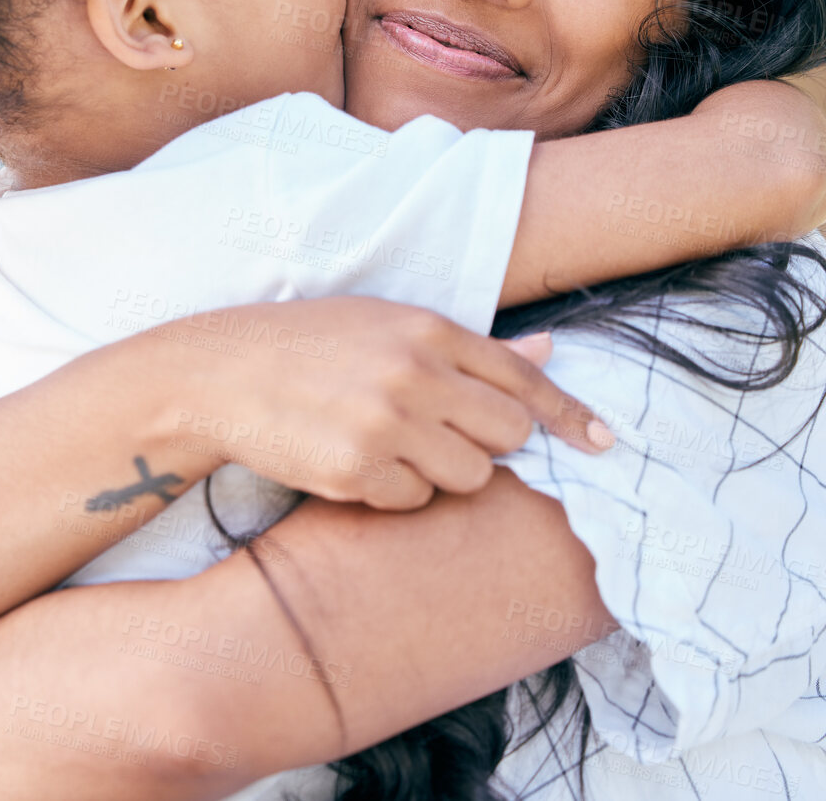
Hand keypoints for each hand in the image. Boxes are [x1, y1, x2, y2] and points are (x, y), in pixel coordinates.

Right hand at [140, 296, 611, 511]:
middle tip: (440, 433)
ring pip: (468, 477)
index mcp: (426, 328)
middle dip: (486, 444)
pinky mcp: (357, 470)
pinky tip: (356, 461)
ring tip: (390, 444)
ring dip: (440, 472)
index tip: (605, 443)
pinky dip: (394, 492)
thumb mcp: (385, 324)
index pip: (521, 378)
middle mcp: (414, 373)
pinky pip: (414, 501)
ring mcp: (387, 423)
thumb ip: (467, 346)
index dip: (569, 415)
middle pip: (506, 435)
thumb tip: (549, 354)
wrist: (221, 374)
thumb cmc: (307, 345)